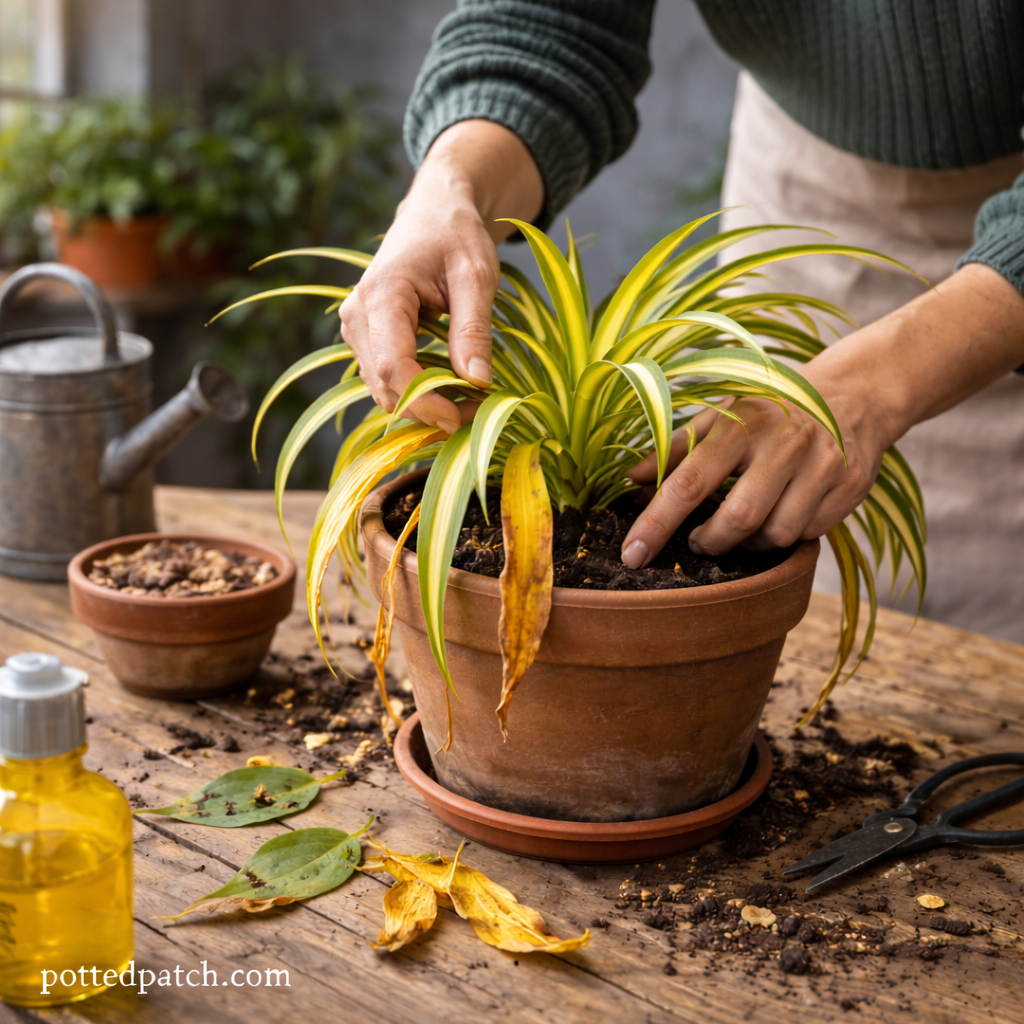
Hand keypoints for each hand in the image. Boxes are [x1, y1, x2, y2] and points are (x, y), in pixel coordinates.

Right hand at [339, 120, 543, 431]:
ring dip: (423, 403)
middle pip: (385, 386)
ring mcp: (357, 329)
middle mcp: (358, 315)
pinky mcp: (366, 338)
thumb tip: (478, 382)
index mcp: (382, 294)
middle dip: (429, 408)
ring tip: (468, 397)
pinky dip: (416, 391)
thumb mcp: (477, 275)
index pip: (395, 367)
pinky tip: (450, 385)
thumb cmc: (456, 234)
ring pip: (383, 389)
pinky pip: (386, 379)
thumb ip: (474, 329)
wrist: (434, 210)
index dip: (428, 401)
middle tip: (478, 409)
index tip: (464, 416)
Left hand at [620, 389, 880, 566]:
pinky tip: (781, 514)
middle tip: (699, 540)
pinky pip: (808, 535)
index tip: (632, 554)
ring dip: (750, 544)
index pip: (689, 482)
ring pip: (776, 535)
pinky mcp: (850, 487)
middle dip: (711, 541)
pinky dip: (786, 536)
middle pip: (739, 519)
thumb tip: (630, 479)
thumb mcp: (721, 416)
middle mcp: (784, 443)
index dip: (656, 523)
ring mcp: (822, 465)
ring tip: (742, 526)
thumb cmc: (770, 410)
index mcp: (741, 423)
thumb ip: (675, 449)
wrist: (854, 394)